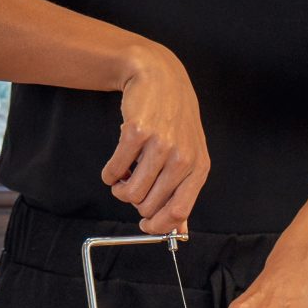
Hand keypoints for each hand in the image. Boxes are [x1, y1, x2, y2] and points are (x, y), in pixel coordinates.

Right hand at [104, 45, 208, 234]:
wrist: (160, 78)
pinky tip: (115, 165)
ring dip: (119, 189)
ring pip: (130, 192)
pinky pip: (114, 171)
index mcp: (198, 168)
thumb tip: (178, 230)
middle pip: (149, 205)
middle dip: (134, 202)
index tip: (145, 225)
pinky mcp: (136, 133)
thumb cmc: (175, 119)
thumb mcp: (190, 154)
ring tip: (123, 176)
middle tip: (132, 187)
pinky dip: (109, 174)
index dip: (157, 225)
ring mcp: (160, 144)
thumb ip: (183, 192)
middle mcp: (182, 158)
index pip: (178, 212)